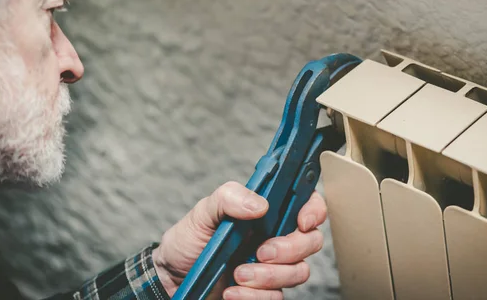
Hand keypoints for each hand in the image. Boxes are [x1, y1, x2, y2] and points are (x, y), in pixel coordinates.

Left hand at [152, 181, 327, 298]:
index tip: (302, 221)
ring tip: (238, 273)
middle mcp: (276, 236)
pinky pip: (277, 297)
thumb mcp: (203, 212)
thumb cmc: (189, 241)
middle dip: (290, 249)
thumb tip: (260, 204)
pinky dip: (255, 295)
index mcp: (267, 211)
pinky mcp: (265, 291)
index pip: (306, 202)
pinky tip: (233, 291)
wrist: (172, 278)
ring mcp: (273, 266)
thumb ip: (229, 197)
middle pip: (311, 240)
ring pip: (299, 272)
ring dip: (269, 276)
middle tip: (261, 252)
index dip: (314, 210)